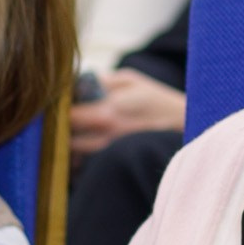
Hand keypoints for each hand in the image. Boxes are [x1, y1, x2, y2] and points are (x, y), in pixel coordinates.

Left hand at [70, 70, 186, 157]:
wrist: (184, 127)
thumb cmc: (156, 100)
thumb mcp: (131, 80)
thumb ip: (100, 80)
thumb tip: (74, 82)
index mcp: (107, 112)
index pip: (67, 115)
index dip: (59, 108)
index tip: (59, 101)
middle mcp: (105, 137)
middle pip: (66, 137)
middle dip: (62, 126)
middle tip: (62, 115)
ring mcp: (109, 154)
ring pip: (73, 151)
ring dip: (70, 141)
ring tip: (76, 128)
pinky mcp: (113, 164)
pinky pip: (85, 163)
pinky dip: (80, 154)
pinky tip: (87, 143)